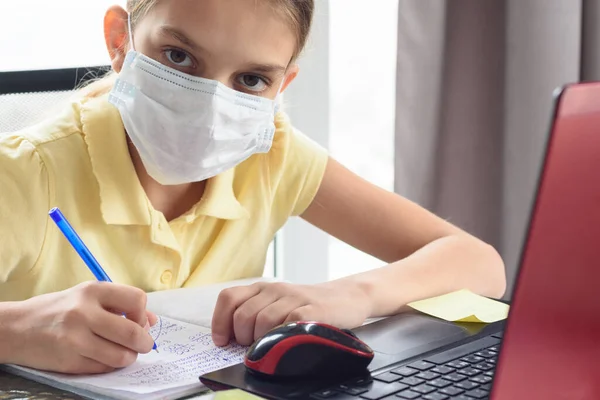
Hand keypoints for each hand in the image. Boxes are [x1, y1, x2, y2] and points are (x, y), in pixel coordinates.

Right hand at [5, 281, 156, 373]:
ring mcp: (75, 338)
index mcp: (92, 290)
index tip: (138, 320)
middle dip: (144, 342)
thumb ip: (120, 305)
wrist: (16, 328)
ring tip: (124, 353)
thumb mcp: (88, 297)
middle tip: (144, 345)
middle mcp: (84, 312)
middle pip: (132, 332)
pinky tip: (105, 357)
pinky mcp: (69, 361)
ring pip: (121, 355)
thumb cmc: (59, 310)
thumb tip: (152, 320)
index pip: (137, 299)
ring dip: (129, 357)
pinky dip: (111, 365)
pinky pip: (104, 368)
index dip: (143, 313)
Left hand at [211, 281, 371, 345]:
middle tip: (255, 346)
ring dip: (262, 340)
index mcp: (263, 288)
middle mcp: (275, 289)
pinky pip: (287, 325)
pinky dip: (282, 338)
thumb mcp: (278, 305)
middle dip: (243, 337)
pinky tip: (288, 341)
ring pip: (262, 321)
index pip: (229, 298)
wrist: (347, 297)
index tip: (223, 341)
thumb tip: (229, 339)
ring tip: (273, 345)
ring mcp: (294, 298)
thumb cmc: (308, 307)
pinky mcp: (311, 310)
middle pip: (243, 315)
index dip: (220, 322)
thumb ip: (255, 314)